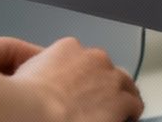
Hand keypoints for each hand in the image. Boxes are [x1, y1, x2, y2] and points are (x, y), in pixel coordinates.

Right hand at [10, 37, 142, 121]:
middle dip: (101, 84)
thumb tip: (39, 80)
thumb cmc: (26, 99)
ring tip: (110, 115)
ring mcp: (111, 78)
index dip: (82, 77)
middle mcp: (93, 58)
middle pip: (105, 69)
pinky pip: (135, 105)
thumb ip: (42, 69)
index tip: (77, 90)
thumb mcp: (27, 72)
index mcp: (68, 48)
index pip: (82, 59)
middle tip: (92, 104)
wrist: (38, 113)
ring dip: (118, 98)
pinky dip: (129, 115)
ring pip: (125, 85)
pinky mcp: (123, 99)